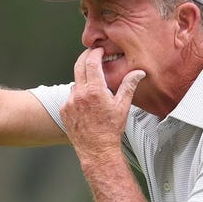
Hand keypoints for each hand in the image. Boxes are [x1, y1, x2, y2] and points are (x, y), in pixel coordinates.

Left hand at [60, 48, 144, 165]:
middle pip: (79, 66)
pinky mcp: (64, 111)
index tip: (98, 50)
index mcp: (95, 91)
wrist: (97, 150)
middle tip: (92, 55)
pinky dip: (77, 97)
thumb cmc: (110, 131)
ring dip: (83, 82)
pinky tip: (87, 106)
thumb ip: (129, 86)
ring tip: (94, 90)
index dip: (95, 53)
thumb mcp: (122, 107)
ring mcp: (69, 102)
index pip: (91, 62)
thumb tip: (138, 73)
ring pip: (75, 83)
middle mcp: (79, 94)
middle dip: (85, 57)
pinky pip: (70, 97)